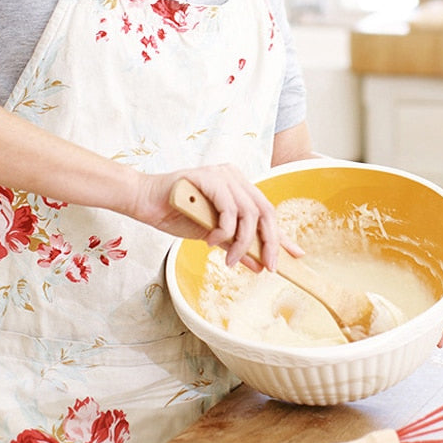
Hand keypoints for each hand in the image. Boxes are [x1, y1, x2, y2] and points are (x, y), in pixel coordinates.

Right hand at [130, 164, 294, 270]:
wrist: (145, 203)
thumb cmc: (177, 215)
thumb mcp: (214, 237)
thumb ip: (237, 246)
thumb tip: (259, 265)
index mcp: (239, 188)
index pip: (268, 213)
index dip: (283, 236)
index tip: (297, 255)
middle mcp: (235, 178)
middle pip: (266, 212)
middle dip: (269, 243)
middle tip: (267, 267)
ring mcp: (223, 175)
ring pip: (249, 213)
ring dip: (241, 242)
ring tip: (228, 261)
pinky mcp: (210, 177)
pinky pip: (228, 209)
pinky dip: (223, 231)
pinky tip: (211, 242)